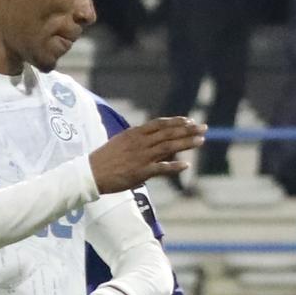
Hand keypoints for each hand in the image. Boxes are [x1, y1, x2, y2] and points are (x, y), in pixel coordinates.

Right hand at [87, 114, 202, 193]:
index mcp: (134, 134)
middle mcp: (140, 143)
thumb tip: (152, 137)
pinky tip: (186, 165)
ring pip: (168, 147)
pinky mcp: (141, 172)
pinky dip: (175, 166)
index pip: (160, 124)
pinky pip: (162, 168)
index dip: (176, 122)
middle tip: (204, 128)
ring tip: (201, 141)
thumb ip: (137, 139)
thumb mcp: (121, 141)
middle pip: (168, 133)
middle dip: (188, 130)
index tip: (189, 121)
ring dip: (186, 143)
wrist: (91, 173)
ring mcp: (142, 157)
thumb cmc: (105, 159)